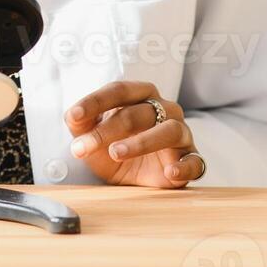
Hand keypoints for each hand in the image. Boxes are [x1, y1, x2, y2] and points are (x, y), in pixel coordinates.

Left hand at [64, 81, 203, 188]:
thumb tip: (72, 116)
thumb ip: (81, 123)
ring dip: (142, 142)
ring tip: (117, 153)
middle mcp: (166, 110)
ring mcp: (181, 134)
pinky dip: (184, 166)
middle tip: (83, 147)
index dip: (96, 101)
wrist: (136, 176)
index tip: (74, 116)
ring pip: (169, 130)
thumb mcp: (92, 135)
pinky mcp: (191, 160)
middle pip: (139, 112)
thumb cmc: (116, 146)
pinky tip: (170, 172)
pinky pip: (194, 161)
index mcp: (142, 96)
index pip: (120, 90)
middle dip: (107, 129)